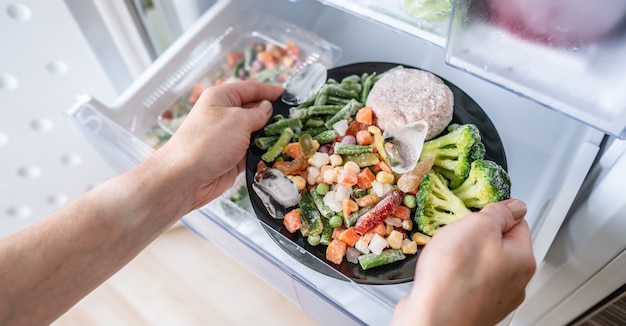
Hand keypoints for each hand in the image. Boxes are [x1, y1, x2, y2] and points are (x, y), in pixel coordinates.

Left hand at [152, 80, 282, 210]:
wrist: (184, 178)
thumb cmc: (208, 142)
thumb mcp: (238, 120)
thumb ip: (257, 114)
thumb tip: (267, 108)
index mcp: (221, 97)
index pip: (251, 88)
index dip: (271, 91)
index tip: (291, 95)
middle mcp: (224, 115)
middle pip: (255, 110)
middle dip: (274, 115)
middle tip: (298, 119)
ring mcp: (228, 138)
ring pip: (256, 133)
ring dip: (271, 136)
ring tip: (295, 137)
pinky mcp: (232, 158)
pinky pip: (253, 152)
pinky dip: (265, 153)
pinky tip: (282, 154)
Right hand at [390, 199, 535, 325]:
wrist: (431, 319)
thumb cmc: (453, 277)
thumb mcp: (477, 227)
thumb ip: (499, 213)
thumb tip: (513, 206)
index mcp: (522, 259)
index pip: (517, 222)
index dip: (494, 212)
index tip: (477, 212)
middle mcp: (514, 282)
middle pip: (498, 244)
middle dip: (476, 235)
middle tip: (457, 234)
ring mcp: (494, 298)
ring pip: (480, 263)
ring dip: (463, 255)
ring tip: (446, 256)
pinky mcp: (473, 307)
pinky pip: (466, 281)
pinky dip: (454, 274)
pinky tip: (442, 273)